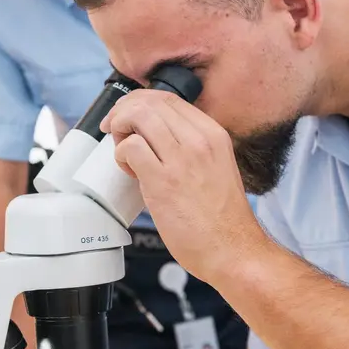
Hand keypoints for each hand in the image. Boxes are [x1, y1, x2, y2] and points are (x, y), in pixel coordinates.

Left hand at [100, 90, 269, 281]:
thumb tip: (157, 141)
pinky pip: (131, 147)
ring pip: (139, 117)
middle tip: (116, 129)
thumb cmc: (223, 220)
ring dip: (120, 129)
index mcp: (214, 135)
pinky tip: (129, 171)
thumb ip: (192, 150)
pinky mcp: (163, 181)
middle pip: (151, 101)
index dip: (141, 102)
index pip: (169, 99)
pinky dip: (121, 154)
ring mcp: (182, 159)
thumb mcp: (217, 167)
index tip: (129, 115)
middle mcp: (199, 140)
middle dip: (124, 111)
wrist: (233, 250)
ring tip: (122, 151)